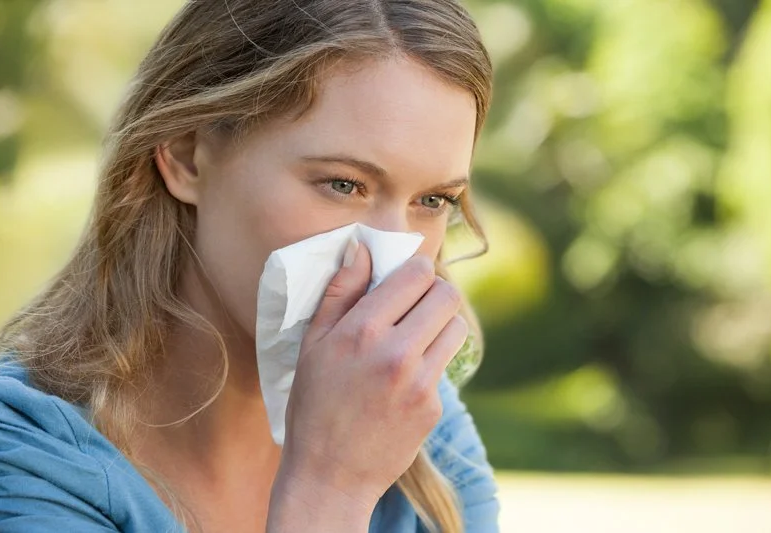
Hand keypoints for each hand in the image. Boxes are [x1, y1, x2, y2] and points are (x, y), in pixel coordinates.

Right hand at [276, 237, 467, 509]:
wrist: (329, 474)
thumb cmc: (313, 404)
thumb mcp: (313, 344)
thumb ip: (340, 292)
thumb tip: (361, 249)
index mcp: (362, 331)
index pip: (416, 274)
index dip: (415, 270)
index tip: (406, 279)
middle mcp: (396, 353)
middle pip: (447, 295)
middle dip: (433, 293)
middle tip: (415, 305)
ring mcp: (420, 382)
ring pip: (457, 327)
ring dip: (440, 324)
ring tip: (415, 337)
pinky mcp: (433, 407)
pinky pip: (446, 365)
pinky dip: (432, 362)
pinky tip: (405, 378)